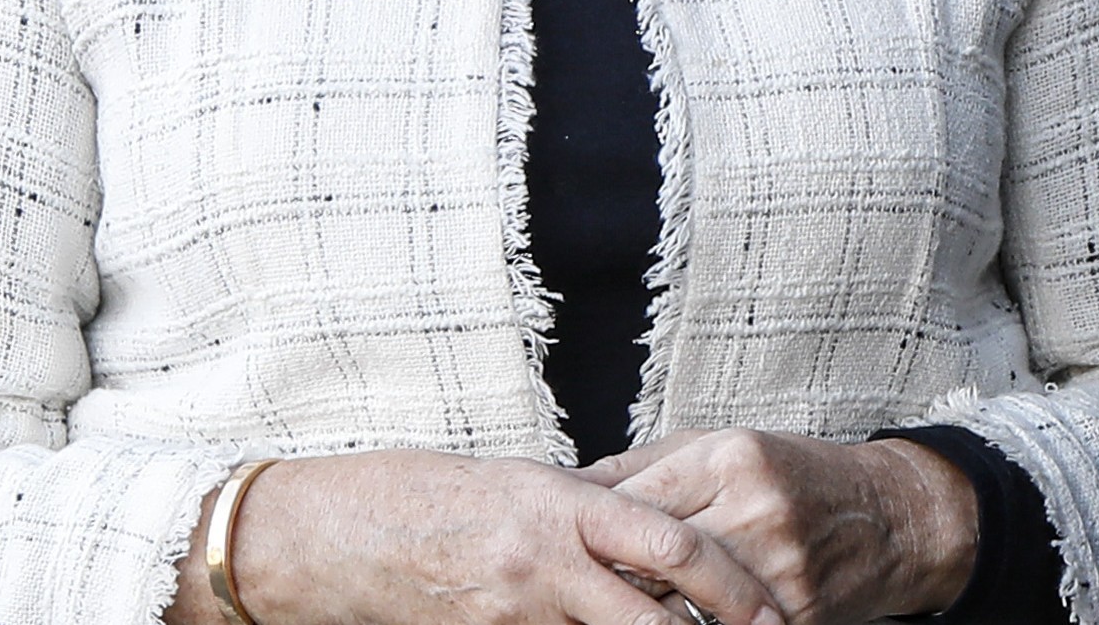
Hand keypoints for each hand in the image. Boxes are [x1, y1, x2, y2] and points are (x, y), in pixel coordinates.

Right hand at [181, 448, 775, 624]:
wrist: (323, 534)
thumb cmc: (418, 497)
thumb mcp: (514, 486)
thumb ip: (581, 511)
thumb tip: (642, 532)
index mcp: (560, 502)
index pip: (672, 544)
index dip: (733, 583)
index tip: (775, 608)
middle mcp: (544, 556)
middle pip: (657, 614)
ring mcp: (515, 606)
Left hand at [583, 430, 974, 624]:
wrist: (891, 518)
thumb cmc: (797, 476)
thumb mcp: (723, 447)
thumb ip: (644, 467)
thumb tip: (568, 488)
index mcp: (730, 459)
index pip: (634, 502)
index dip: (592, 532)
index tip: (567, 548)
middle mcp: (754, 510)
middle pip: (651, 560)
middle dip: (611, 579)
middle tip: (583, 590)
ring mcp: (777, 567)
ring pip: (681, 606)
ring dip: (646, 613)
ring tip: (621, 610)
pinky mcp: (794, 613)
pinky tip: (678, 622)